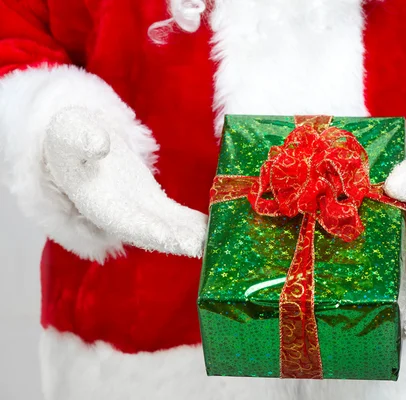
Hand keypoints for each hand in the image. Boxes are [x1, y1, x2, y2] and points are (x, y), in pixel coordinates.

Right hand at [43, 106, 206, 258]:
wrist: (76, 138)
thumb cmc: (69, 135)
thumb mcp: (70, 132)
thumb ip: (82, 140)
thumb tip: (99, 144)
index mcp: (98, 201)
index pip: (127, 222)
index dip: (154, 232)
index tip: (180, 241)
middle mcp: (120, 213)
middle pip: (154, 232)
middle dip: (182, 240)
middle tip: (213, 246)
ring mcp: (138, 209)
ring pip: (169, 227)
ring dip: (195, 235)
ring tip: (224, 238)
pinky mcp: (152, 201)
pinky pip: (176, 216)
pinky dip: (196, 222)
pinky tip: (219, 224)